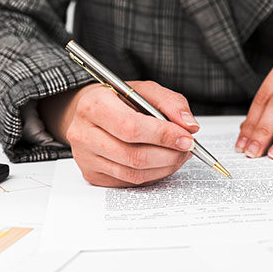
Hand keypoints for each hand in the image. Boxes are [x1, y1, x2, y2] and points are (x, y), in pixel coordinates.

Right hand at [39, 81, 198, 186]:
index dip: (163, 136)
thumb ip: (170, 103)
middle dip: (169, 154)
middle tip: (188, 148)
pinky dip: (153, 174)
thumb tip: (189, 126)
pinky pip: (130, 181)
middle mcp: (83, 133)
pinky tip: (162, 161)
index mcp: (94, 105)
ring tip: (179, 154)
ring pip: (134, 173)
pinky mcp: (92, 175)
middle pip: (134, 155)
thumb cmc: (118, 100)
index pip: (131, 127)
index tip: (187, 138)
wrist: (90, 112)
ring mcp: (85, 158)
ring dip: (165, 166)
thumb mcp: (144, 90)